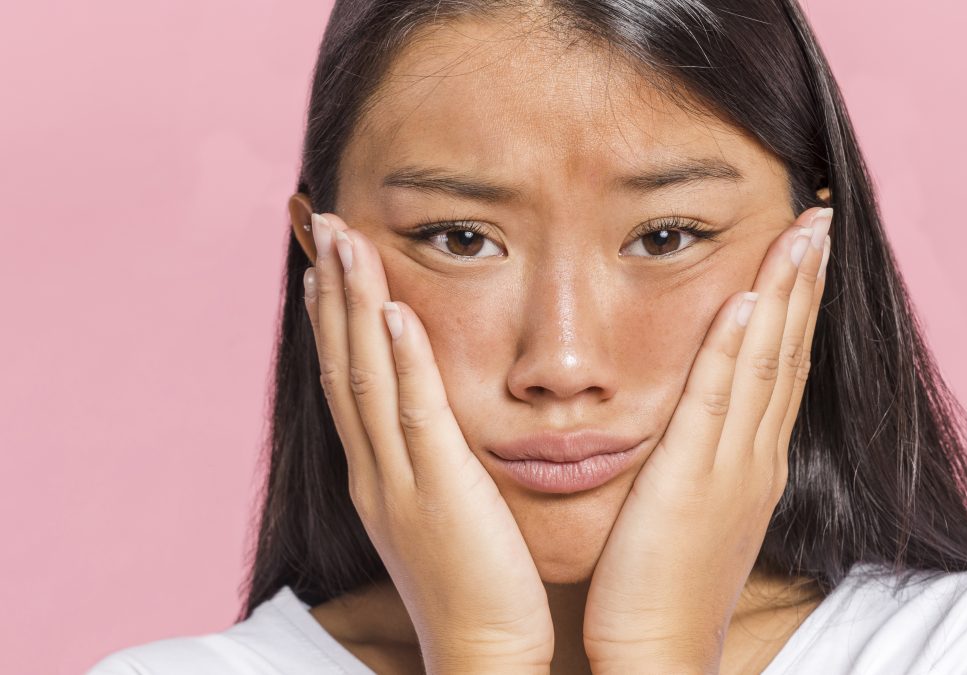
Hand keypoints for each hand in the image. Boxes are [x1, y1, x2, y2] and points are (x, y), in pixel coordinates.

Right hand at [303, 212, 553, 673]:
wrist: (483, 655)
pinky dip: (401, 359)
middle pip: (343, 365)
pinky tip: (391, 310)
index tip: (325, 268)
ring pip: (366, 376)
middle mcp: (376, 470)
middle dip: (332, 292)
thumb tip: (439, 434)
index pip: (347, 383)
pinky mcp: (438, 490)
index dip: (332, 321)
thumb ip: (436, 467)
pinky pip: (414, 413)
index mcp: (379, 475)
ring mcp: (400, 480)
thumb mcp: (445, 516)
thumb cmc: (477, 589)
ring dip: (353, 304)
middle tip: (324, 227)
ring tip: (345, 241)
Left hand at [582, 206, 833, 673]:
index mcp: (753, 463)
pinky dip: (737, 342)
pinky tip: (747, 293)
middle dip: (806, 281)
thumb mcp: (693, 513)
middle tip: (820, 218)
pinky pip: (720, 396)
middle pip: (789, 351)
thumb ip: (702, 463)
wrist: (658, 654)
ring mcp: (733, 464)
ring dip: (786, 291)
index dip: (798, 306)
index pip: (782, 367)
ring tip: (803, 231)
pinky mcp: (695, 476)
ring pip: (768, 360)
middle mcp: (755, 455)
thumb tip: (700, 428)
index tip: (806, 252)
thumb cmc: (663, 589)